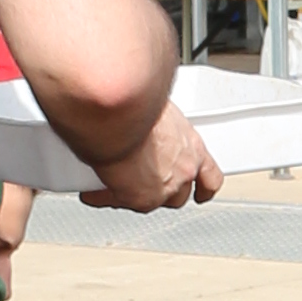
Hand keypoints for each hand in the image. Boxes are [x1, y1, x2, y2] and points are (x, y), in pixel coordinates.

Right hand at [79, 101, 220, 212]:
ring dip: (135, 197)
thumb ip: (157, 116)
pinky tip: (92, 192)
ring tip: (117, 190)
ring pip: (151, 202)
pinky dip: (104, 197)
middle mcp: (183, 168)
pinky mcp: (140, 197)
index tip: (202, 191)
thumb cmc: (137, 99)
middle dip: (164, 193)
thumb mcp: (158, 105)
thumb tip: (147, 105)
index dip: (204, 185)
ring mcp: (164, 185)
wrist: (121, 110)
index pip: (209, 174)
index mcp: (191, 145)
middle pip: (180, 195)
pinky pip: (119, 201)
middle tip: (147, 185)